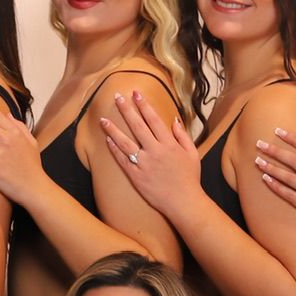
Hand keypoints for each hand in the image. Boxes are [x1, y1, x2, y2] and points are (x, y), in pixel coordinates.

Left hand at [99, 90, 200, 222]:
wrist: (184, 202)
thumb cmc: (190, 178)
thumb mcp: (192, 154)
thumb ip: (183, 136)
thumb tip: (174, 120)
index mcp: (169, 144)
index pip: (154, 119)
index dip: (144, 105)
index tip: (136, 93)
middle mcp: (155, 151)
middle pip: (137, 126)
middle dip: (126, 109)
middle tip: (117, 96)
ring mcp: (144, 163)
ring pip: (125, 142)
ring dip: (113, 129)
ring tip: (102, 119)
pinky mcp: (136, 176)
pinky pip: (123, 160)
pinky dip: (115, 150)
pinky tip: (107, 140)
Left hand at [254, 128, 295, 239]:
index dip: (292, 138)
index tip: (278, 131)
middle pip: (294, 160)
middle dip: (275, 151)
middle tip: (259, 144)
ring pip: (288, 177)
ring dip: (271, 168)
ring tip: (257, 161)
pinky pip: (288, 195)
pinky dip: (276, 186)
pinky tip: (265, 179)